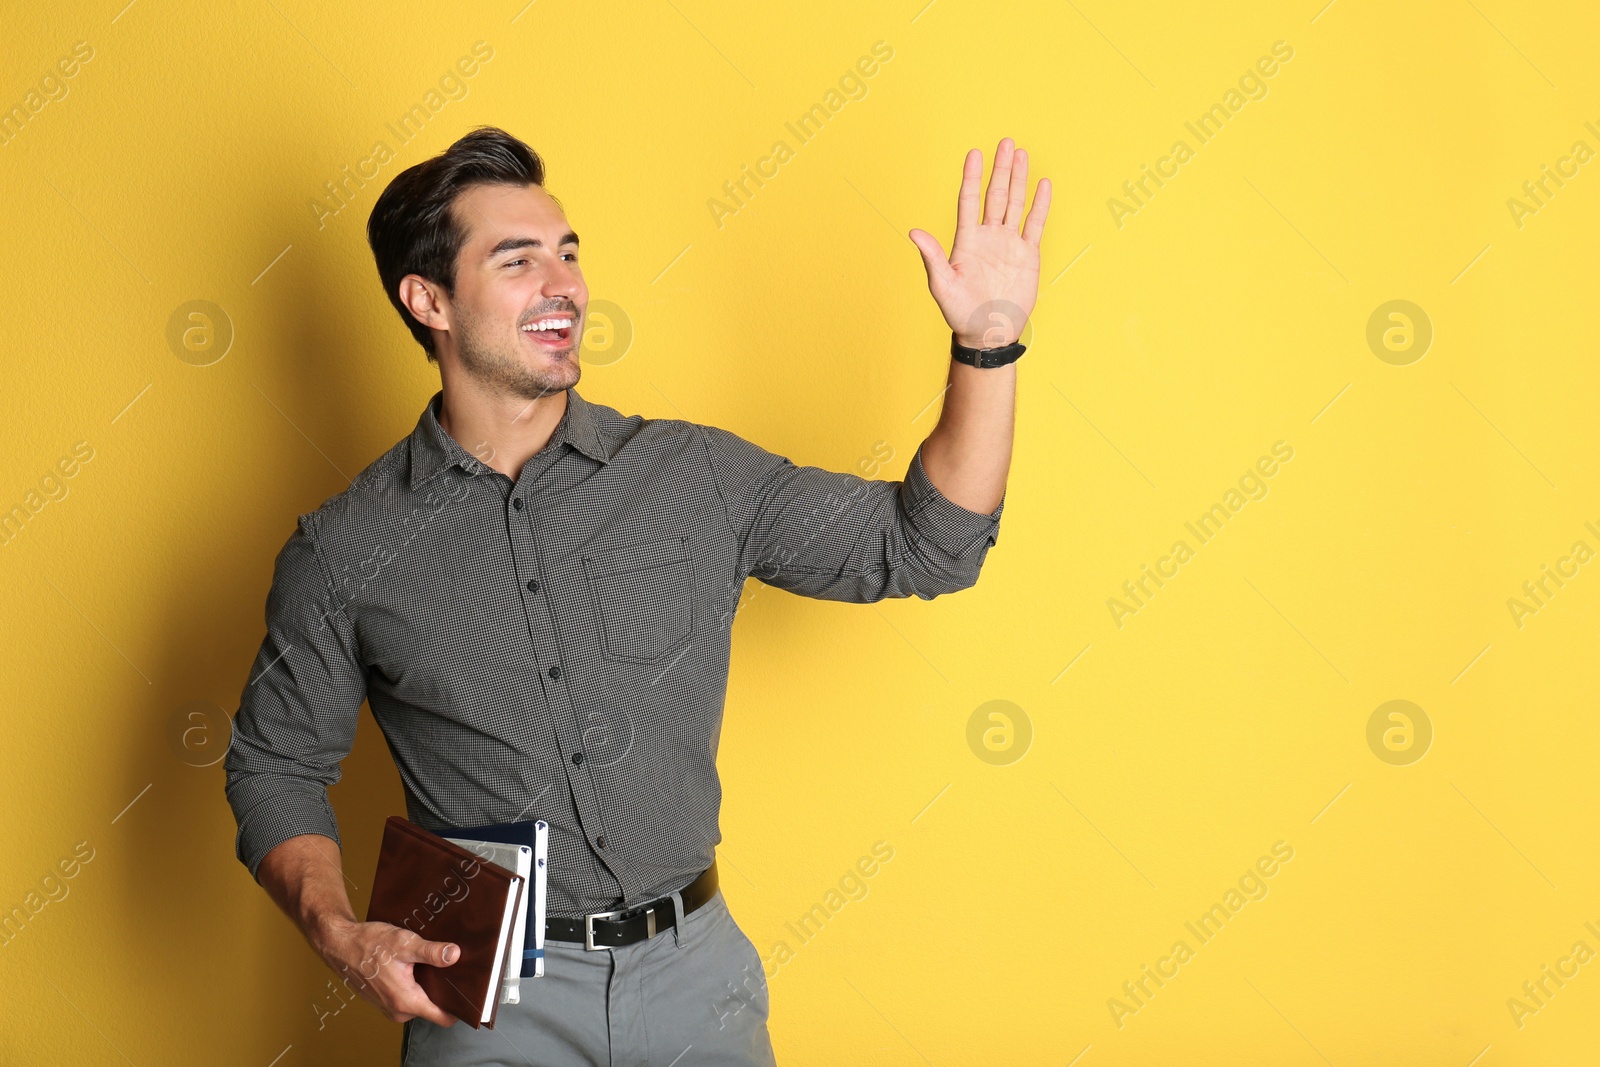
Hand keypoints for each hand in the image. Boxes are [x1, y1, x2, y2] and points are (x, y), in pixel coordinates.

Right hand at [315, 917, 461, 1026]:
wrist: (340, 944)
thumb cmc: (368, 944)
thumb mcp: (405, 943)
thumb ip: (432, 952)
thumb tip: (454, 955)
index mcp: (406, 1001)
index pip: (443, 1017)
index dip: (458, 1007)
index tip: (469, 993)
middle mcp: (398, 1010)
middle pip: (433, 1007)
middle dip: (443, 990)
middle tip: (450, 968)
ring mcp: (390, 1007)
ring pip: (420, 1001)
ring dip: (427, 985)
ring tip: (430, 963)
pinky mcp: (385, 1000)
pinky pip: (408, 996)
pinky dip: (414, 983)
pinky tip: (413, 966)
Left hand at [909, 137, 1051, 348]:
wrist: (988, 334)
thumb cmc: (960, 313)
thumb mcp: (942, 285)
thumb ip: (931, 257)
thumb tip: (913, 232)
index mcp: (966, 240)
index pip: (969, 201)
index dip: (972, 177)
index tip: (975, 153)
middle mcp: (988, 237)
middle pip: (995, 195)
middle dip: (1000, 169)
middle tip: (1005, 142)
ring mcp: (1008, 244)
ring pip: (1015, 204)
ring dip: (1018, 179)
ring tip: (1021, 154)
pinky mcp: (1027, 255)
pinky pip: (1035, 224)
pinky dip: (1040, 205)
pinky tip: (1043, 185)